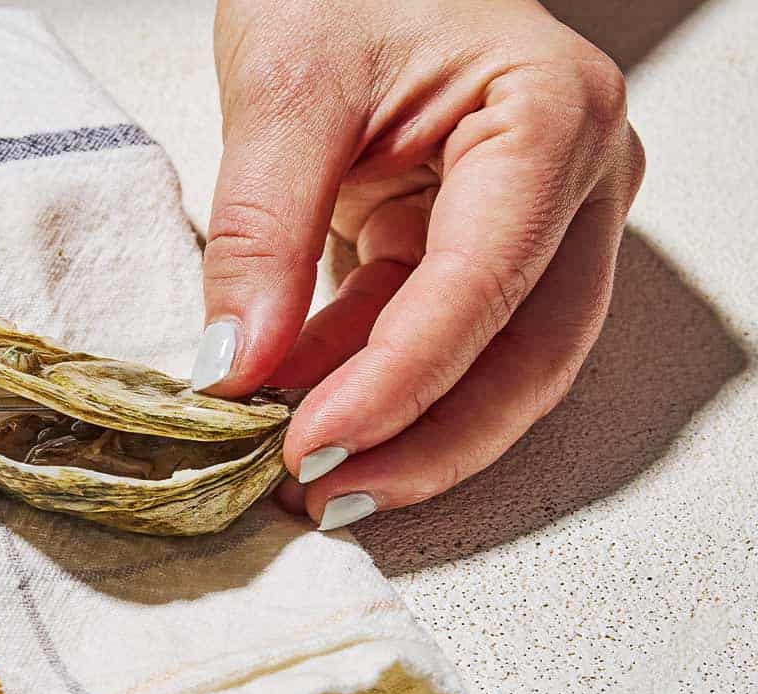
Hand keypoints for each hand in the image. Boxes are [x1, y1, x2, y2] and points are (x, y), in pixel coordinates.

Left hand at [191, 0, 644, 528]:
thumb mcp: (286, 85)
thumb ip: (260, 229)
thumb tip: (238, 367)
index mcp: (549, 119)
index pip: (485, 286)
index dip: (400, 384)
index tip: (314, 446)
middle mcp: (567, 181)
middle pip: (525, 356)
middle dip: (425, 442)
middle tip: (325, 496)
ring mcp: (531, 217)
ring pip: (489, 363)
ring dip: (396, 426)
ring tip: (299, 470)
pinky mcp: (475, 240)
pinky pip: (434, 334)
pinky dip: (367, 378)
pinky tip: (299, 404)